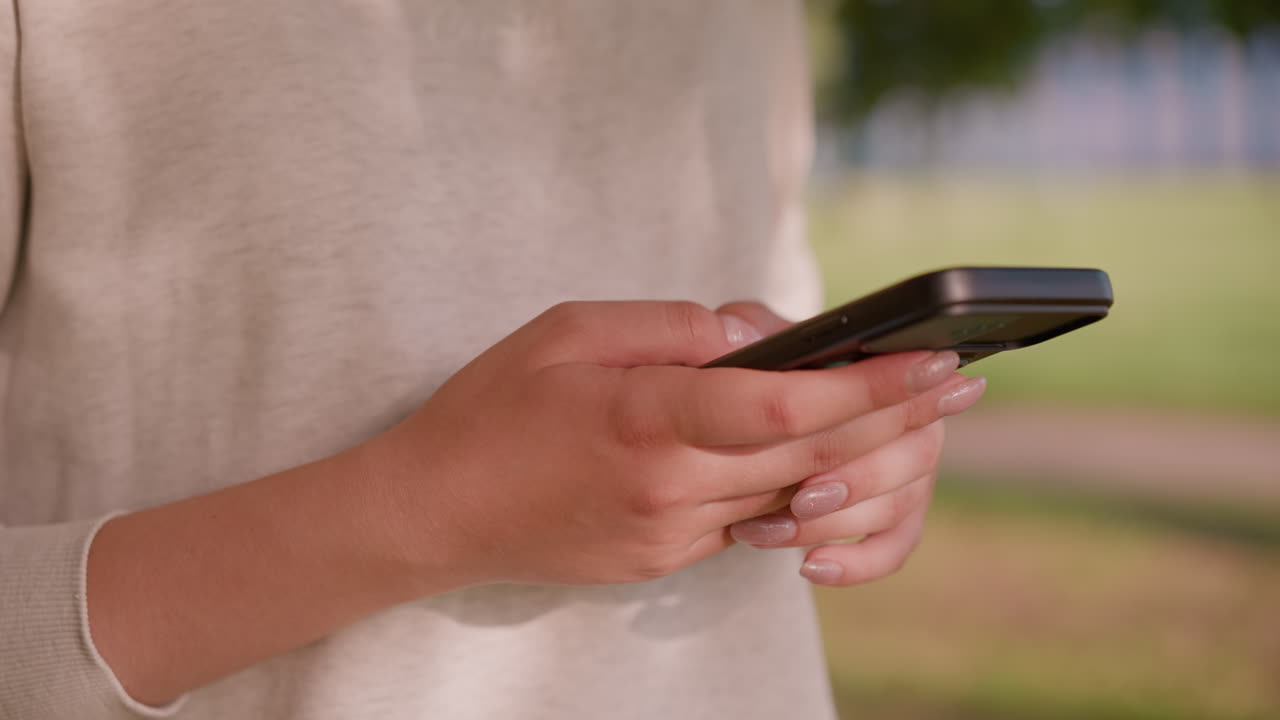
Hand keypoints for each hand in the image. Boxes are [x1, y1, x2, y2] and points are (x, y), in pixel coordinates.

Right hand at [358, 300, 977, 589]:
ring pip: (793, 495)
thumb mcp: (569, 331)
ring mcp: (672, 534)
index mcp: (647, 420)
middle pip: (813, 456)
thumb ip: (669, 326)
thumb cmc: (491, 410)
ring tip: (916, 416)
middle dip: (897, 417)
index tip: (935, 358)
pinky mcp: (667, 558)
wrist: (435, 513)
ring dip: (862, 456)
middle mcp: (672, 489)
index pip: (785, 406)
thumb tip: (751, 332)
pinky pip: (752, 519)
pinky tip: (830, 458)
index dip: (872, 384)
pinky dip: (799, 485)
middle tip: (961, 383)